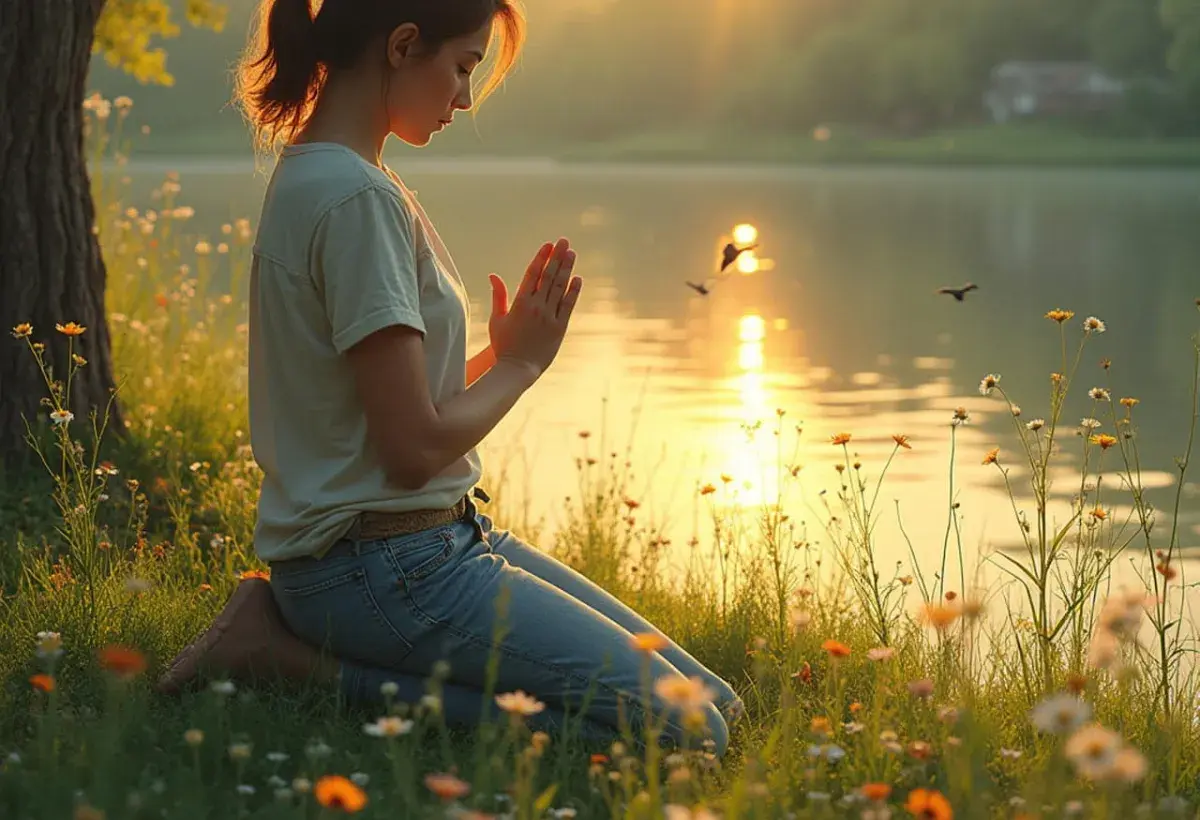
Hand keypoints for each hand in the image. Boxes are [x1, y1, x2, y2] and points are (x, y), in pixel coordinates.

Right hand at [487, 238, 581, 375]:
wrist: (517, 369)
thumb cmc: (504, 345)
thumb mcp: (497, 320)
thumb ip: (498, 296)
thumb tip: (493, 275)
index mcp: (519, 303)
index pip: (532, 274)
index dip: (541, 258)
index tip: (548, 245)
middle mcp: (536, 307)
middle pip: (548, 277)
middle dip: (557, 257)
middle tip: (564, 241)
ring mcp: (549, 317)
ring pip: (559, 288)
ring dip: (566, 269)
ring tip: (572, 253)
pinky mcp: (559, 328)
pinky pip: (568, 306)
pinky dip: (573, 291)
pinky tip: (577, 278)